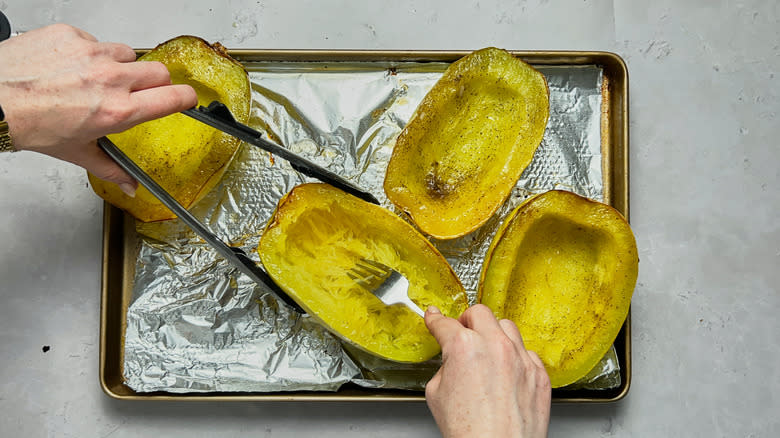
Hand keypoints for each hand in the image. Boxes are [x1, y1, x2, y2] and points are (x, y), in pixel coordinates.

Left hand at [0, 24, 196, 195]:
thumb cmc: (32, 126)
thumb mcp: (77, 153)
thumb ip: (112, 170)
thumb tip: (131, 187)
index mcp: (118, 111)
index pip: (174, 97)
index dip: (187, 98)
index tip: (187, 99)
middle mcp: (110, 79)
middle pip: (159, 71)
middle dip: (155, 82)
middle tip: (137, 92)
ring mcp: (92, 53)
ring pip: (128, 54)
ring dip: (122, 67)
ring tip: (98, 80)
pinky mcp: (72, 35)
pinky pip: (96, 40)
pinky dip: (90, 53)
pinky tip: (73, 68)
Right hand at [424, 304, 550, 437]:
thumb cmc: (469, 431)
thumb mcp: (437, 393)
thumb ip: (445, 366)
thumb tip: (452, 361)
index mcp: (465, 347)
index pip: (445, 324)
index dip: (436, 319)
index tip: (435, 317)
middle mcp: (496, 347)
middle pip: (480, 313)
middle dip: (467, 321)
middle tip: (461, 331)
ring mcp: (521, 359)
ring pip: (507, 327)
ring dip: (493, 333)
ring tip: (487, 349)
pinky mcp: (538, 374)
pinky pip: (527, 352)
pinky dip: (515, 356)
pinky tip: (507, 370)